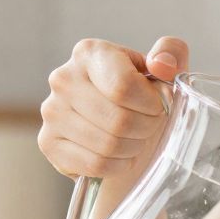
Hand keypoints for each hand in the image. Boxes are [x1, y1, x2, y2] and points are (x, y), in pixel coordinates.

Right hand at [38, 35, 188, 179]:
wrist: (120, 131)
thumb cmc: (141, 99)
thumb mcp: (163, 71)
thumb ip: (170, 55)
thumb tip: (163, 65)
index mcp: (89, 53)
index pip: (124, 86)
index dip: (151, 104)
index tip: (159, 106)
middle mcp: (64, 78)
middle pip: (119, 120)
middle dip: (146, 128)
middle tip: (150, 126)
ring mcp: (52, 112)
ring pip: (108, 145)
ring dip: (133, 148)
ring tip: (135, 138)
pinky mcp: (48, 143)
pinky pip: (95, 164)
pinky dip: (117, 166)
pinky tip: (119, 155)